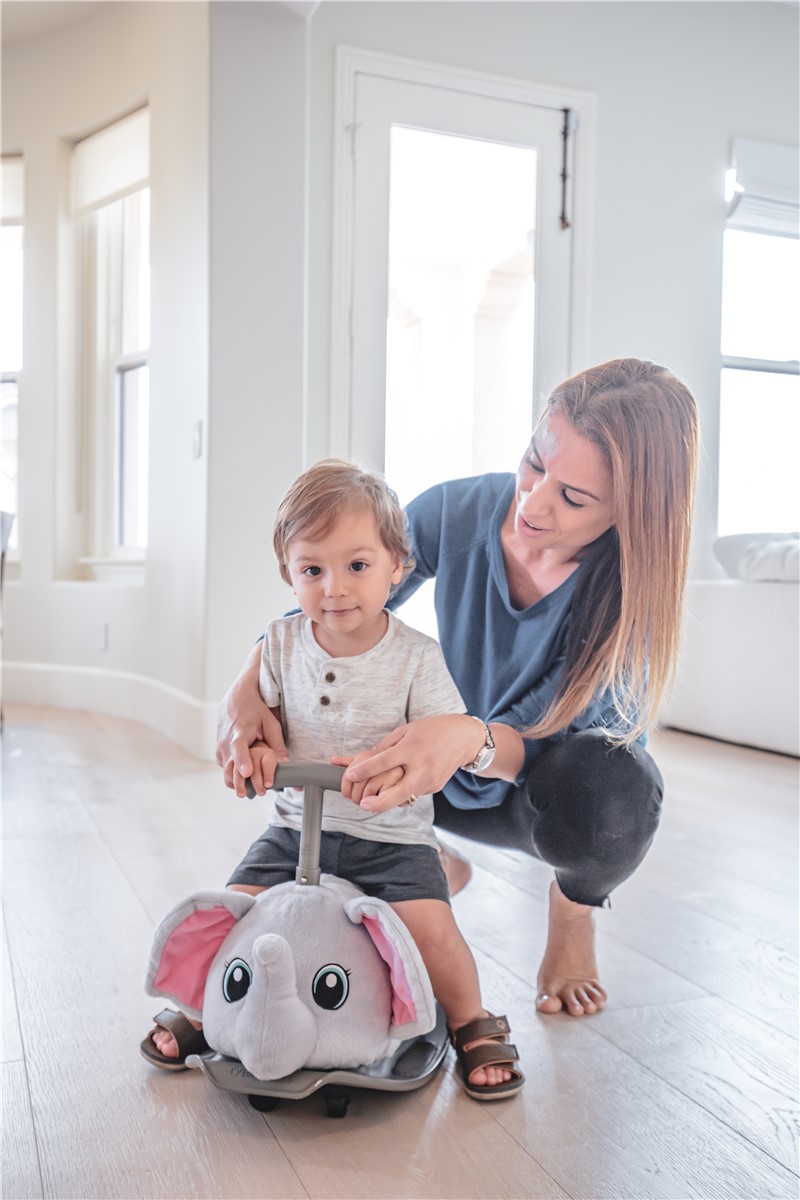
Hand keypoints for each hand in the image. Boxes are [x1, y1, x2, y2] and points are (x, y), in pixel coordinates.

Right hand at [216, 645, 287, 796]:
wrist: (236, 699)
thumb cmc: (255, 710)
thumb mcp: (270, 723)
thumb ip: (277, 745)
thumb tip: (286, 765)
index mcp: (240, 732)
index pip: (238, 748)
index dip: (242, 761)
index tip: (247, 772)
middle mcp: (226, 742)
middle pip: (230, 767)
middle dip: (242, 782)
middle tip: (259, 792)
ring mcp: (220, 748)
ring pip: (227, 772)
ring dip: (239, 782)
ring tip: (255, 789)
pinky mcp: (219, 753)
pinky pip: (226, 770)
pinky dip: (235, 776)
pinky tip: (248, 777)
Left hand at [337, 715, 484, 813]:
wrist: (464, 738)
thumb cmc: (431, 730)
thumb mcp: (405, 731)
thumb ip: (384, 747)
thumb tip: (360, 759)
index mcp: (412, 748)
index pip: (384, 761)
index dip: (365, 769)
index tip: (350, 774)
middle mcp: (422, 766)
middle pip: (397, 792)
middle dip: (378, 803)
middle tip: (363, 805)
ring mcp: (430, 780)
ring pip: (405, 798)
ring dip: (388, 801)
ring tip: (373, 800)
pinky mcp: (436, 787)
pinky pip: (414, 794)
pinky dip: (402, 794)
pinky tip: (395, 788)